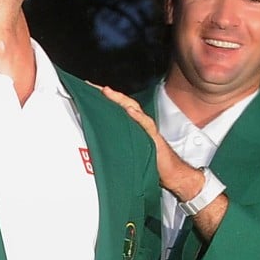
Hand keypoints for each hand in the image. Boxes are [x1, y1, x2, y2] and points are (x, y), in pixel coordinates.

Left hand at [92, 83, 201, 198]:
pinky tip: (130, 111)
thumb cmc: (151, 163)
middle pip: (124, 103)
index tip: (88, 90)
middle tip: (94, 86)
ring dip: (120, 100)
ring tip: (108, 92)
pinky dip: (138, 117)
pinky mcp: (154, 137)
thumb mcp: (128, 152)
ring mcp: (147, 129)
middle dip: (109, 93)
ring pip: (134, 109)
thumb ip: (116, 144)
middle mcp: (140, 124)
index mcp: (132, 126)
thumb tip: (95, 145)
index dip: (104, 99)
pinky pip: (146, 125)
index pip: (117, 108)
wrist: (170, 173)